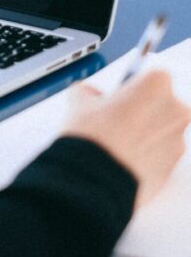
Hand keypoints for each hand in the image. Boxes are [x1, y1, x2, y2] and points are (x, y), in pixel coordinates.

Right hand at [62, 69, 190, 207]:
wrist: (95, 181)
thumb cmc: (93, 138)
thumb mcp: (79, 99)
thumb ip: (90, 91)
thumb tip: (91, 96)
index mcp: (157, 84)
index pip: (151, 75)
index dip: (132, 86)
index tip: (122, 94)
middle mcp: (175, 109)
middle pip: (161, 102)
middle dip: (142, 109)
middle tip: (117, 119)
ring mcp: (178, 140)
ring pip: (162, 129)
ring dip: (145, 133)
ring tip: (117, 143)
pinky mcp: (174, 167)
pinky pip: (161, 154)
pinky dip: (148, 155)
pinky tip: (123, 159)